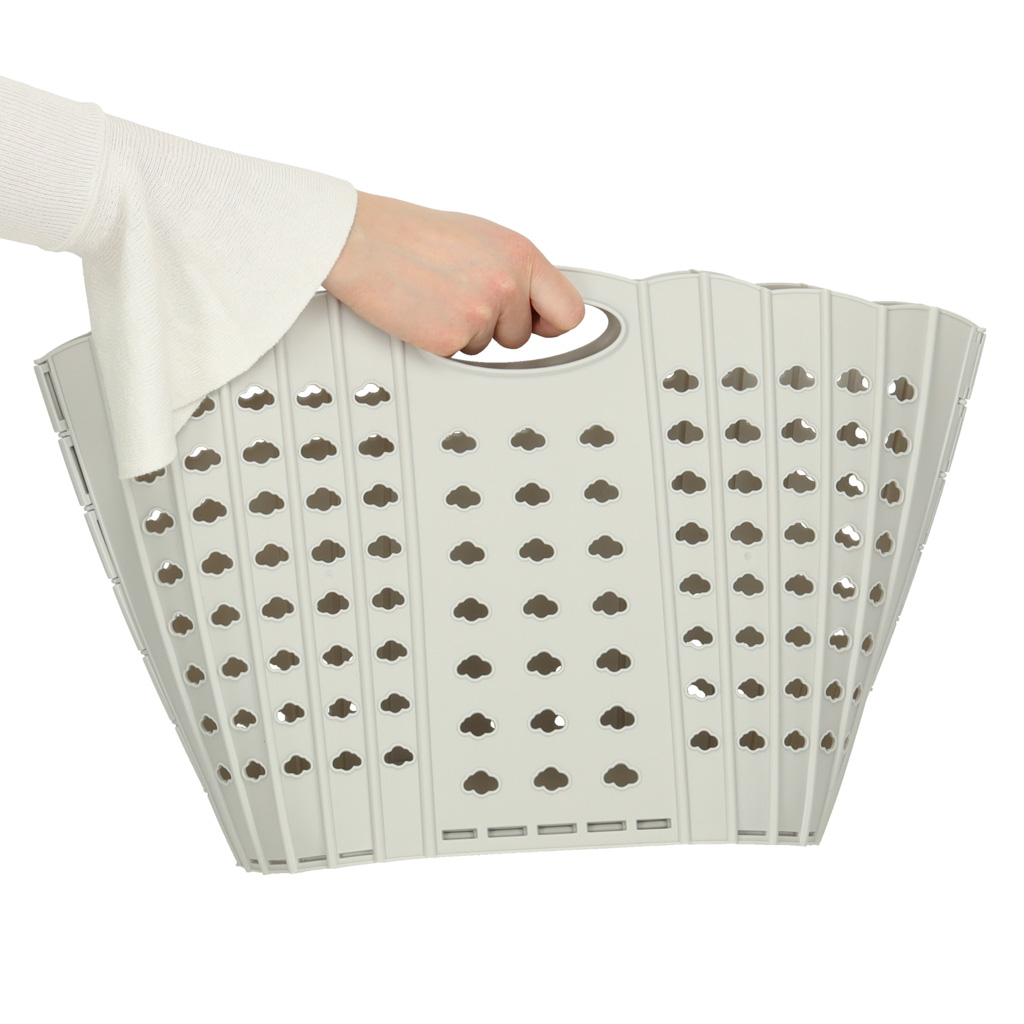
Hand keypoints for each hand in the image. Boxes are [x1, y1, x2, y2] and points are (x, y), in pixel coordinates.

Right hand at [322, 191, 585, 356]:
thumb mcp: (481, 236)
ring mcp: (480, 313)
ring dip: (465, 332)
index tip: (539, 324)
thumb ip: (516, 269)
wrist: (360, 238)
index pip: (570, 312)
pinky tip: (422, 310)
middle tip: (462, 298)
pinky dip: (439, 341)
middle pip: (522, 337)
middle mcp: (507, 284)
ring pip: (487, 347)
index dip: (552, 323)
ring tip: (436, 296)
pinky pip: (457, 356)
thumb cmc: (411, 233)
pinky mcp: (450, 338)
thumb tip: (538, 298)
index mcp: (521, 254)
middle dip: (497, 327)